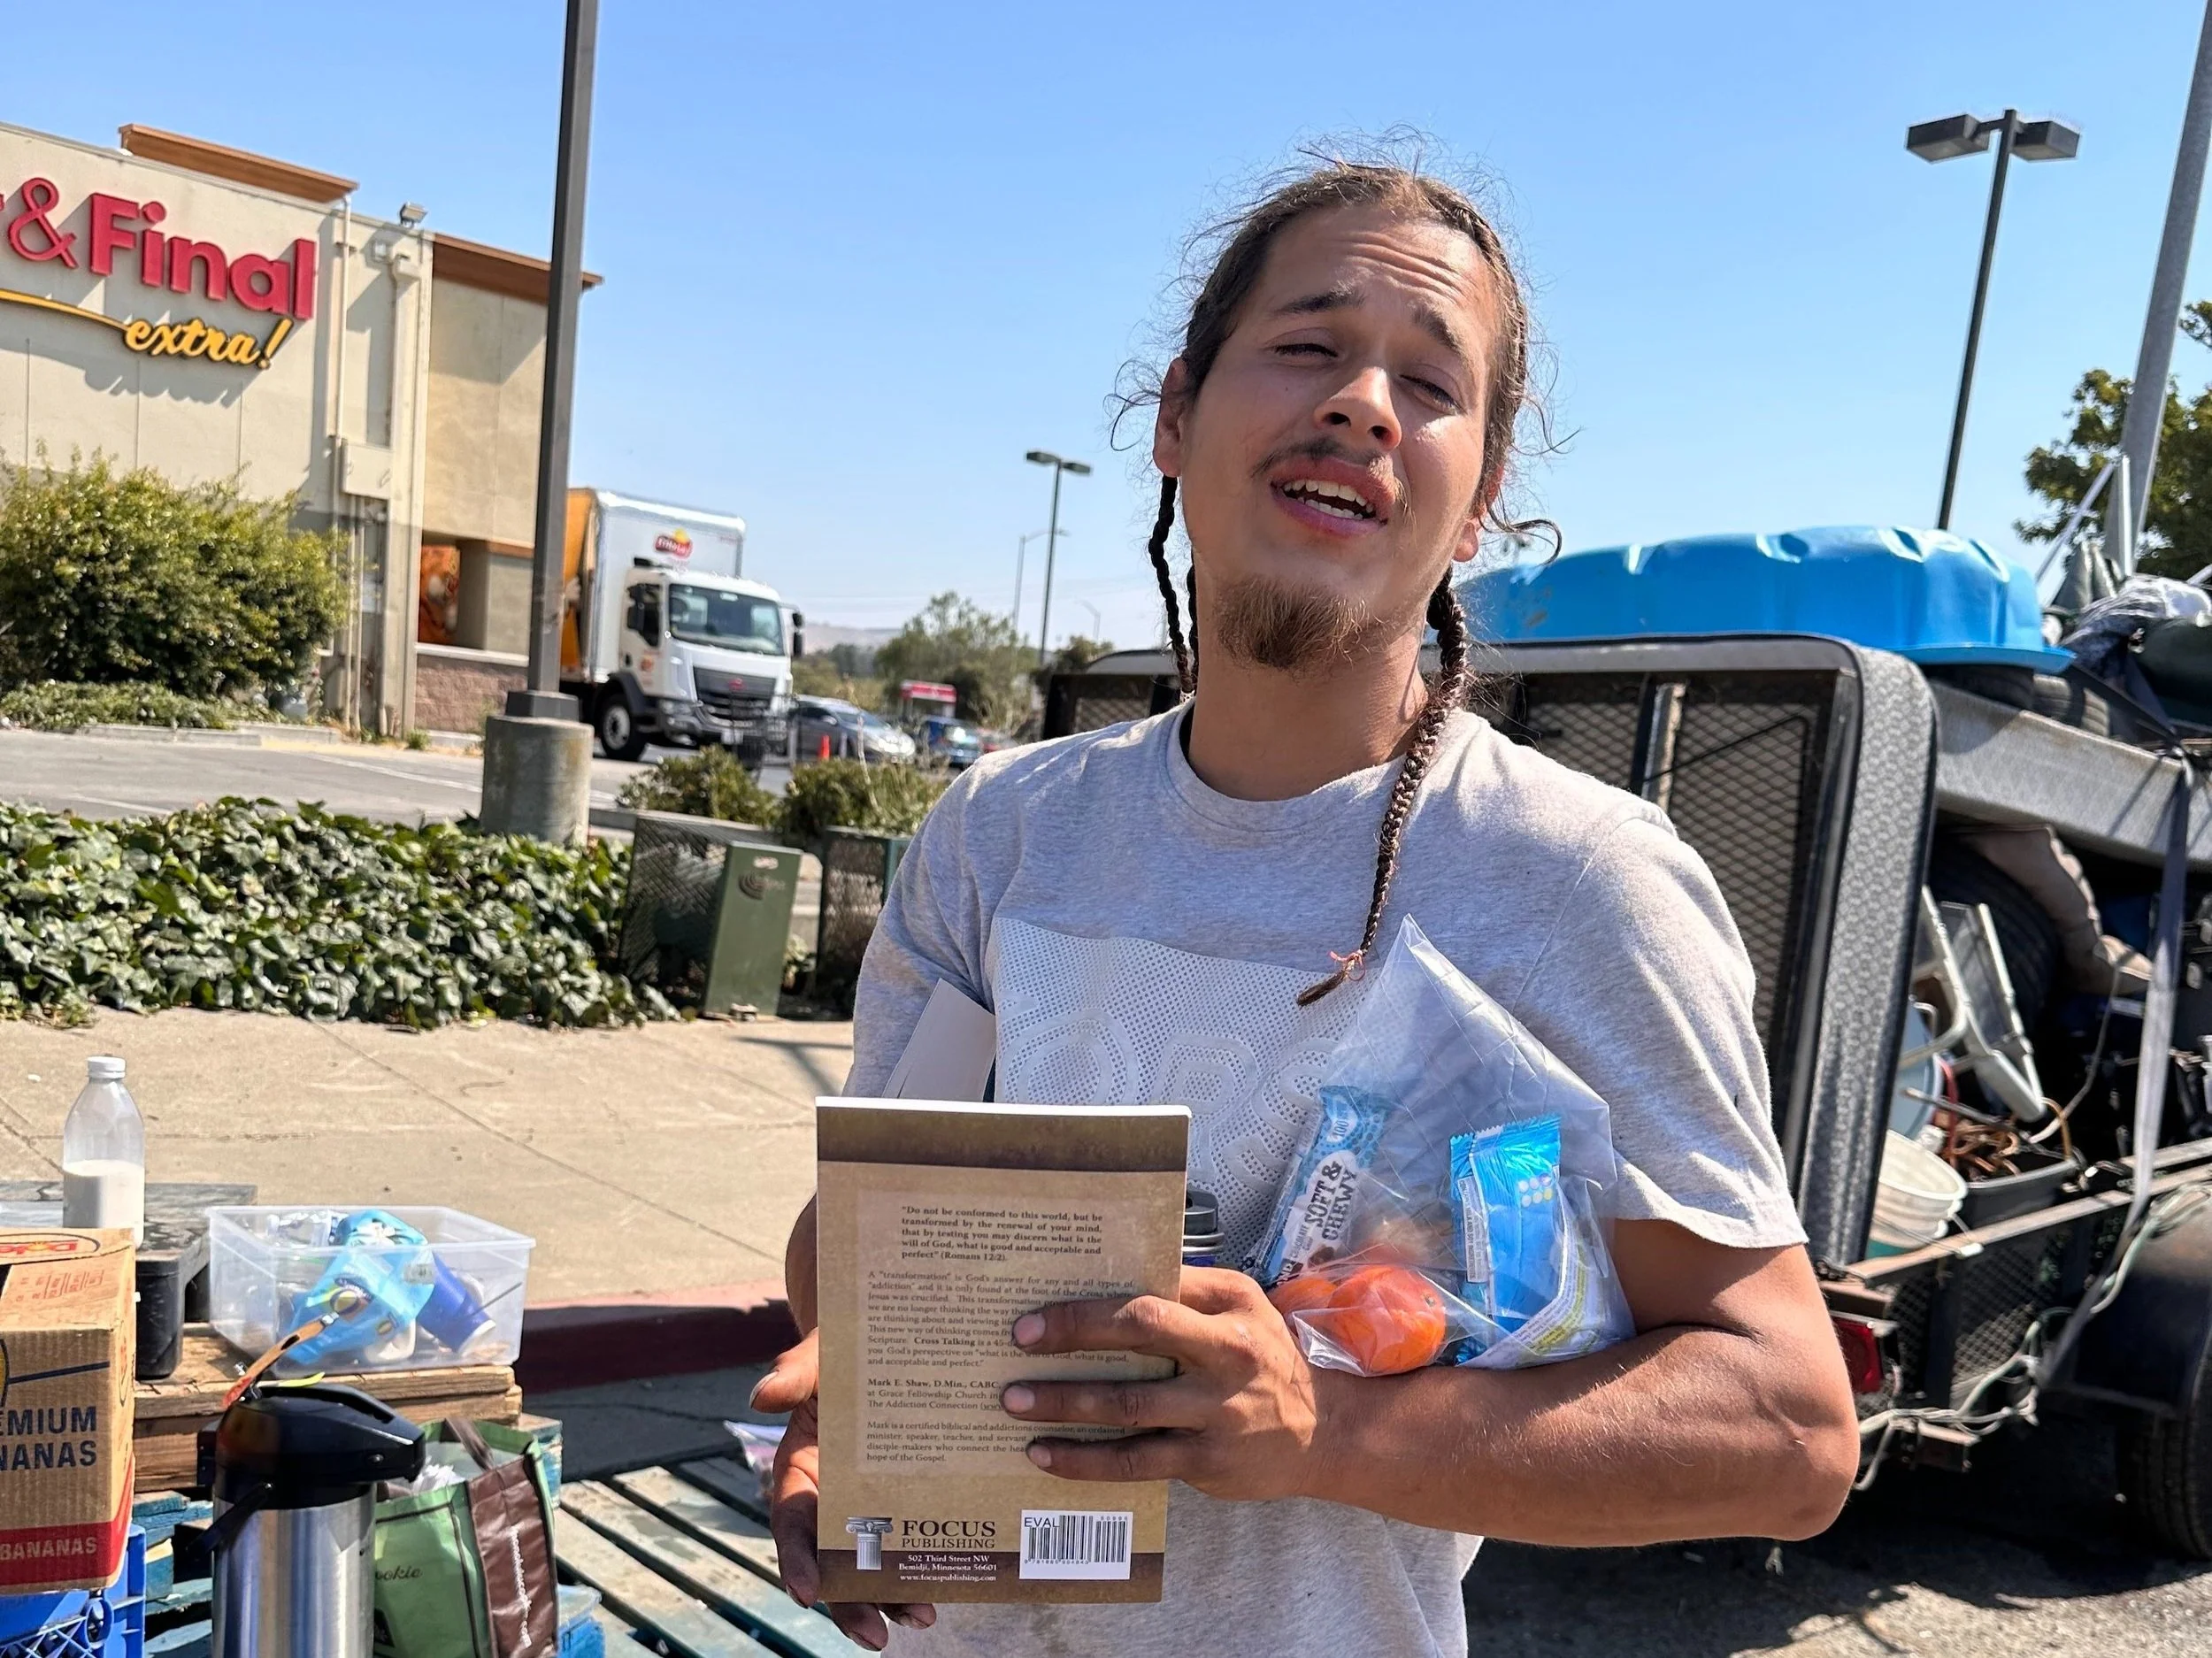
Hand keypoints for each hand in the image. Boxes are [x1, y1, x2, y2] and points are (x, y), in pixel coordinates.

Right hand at [750, 1331, 936, 1651]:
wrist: (886, 1336)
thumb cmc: (842, 1347)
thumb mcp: (819, 1355)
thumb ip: (795, 1372)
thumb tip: (760, 1395)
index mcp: (800, 1470)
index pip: (790, 1524)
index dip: (796, 1560)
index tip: (808, 1593)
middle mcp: (831, 1496)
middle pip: (834, 1561)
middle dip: (850, 1602)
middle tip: (877, 1636)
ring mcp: (871, 1500)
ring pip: (876, 1558)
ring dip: (894, 1593)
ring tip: (925, 1616)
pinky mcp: (909, 1495)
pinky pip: (914, 1533)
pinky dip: (927, 1559)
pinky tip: (955, 1580)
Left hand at [999, 1266, 1323, 1501]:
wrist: (1325, 1431)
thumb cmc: (1267, 1355)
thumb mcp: (1243, 1304)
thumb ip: (1188, 1285)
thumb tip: (1115, 1267)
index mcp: (1226, 1315)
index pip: (1148, 1304)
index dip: (1087, 1312)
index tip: (1036, 1319)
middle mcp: (1221, 1363)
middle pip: (1136, 1347)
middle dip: (1070, 1345)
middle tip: (1015, 1352)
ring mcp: (1212, 1417)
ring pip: (1127, 1411)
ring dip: (1064, 1407)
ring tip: (1015, 1404)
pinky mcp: (1204, 1464)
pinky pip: (1134, 1463)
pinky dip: (1085, 1461)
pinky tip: (1046, 1456)